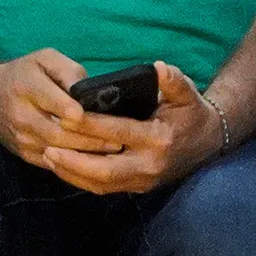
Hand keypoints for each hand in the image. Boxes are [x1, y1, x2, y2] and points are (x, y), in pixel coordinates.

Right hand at [0, 48, 121, 167]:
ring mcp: (21, 138)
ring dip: (87, 154)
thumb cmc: (21, 74)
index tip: (101, 118)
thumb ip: (67, 69)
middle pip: (60, 133)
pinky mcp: (24, 154)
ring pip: (59, 152)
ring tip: (113, 151)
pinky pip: (53, 164)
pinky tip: (95, 160)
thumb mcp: (42, 59)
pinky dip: (75, 164)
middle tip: (119, 140)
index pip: (54, 103)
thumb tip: (88, 89)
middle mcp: (20, 115)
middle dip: (91, 139)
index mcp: (25, 87)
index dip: (78, 113)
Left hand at [42, 62, 225, 194]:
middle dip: (74, 160)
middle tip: (47, 146)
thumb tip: (159, 67)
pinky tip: (61, 167)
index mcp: (159, 139)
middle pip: (104, 169)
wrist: (208, 143)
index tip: (66, 115)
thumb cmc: (191, 113)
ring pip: (101, 183)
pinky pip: (103, 188)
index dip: (90, 125)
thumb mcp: (187, 94)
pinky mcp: (136, 188)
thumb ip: (173, 81)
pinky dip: (80, 179)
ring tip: (47, 156)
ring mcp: (143, 181)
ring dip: (71, 172)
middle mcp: (150, 165)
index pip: (118, 132)